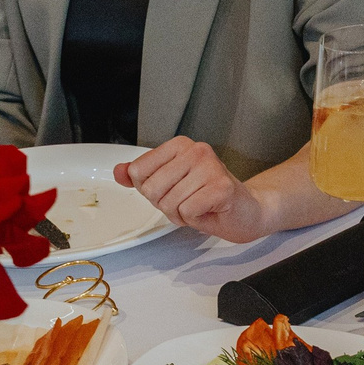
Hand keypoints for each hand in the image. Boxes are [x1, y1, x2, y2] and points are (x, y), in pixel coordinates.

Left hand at [118, 137, 267, 242]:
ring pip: (169, 203)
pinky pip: (186, 211)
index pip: (139, 170)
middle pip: (152, 189)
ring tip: (199, 206)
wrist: (244, 211)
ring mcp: (210, 167)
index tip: (171, 189)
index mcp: (180, 145)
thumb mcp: (168, 185)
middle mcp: (196, 150)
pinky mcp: (221, 187)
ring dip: (181, 214)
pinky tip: (208, 211)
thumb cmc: (206, 198)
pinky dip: (193, 219)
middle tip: (187, 202)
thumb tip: (119, 171)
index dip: (150, 189)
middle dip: (165, 205)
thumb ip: (142, 177)